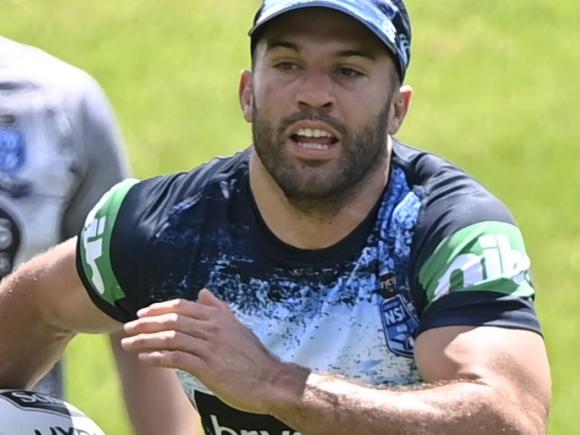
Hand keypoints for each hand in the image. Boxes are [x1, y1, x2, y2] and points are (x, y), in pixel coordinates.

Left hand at [121, 289, 307, 413]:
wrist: (271, 380)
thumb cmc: (253, 357)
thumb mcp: (237, 327)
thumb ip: (219, 309)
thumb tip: (203, 292)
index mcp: (218, 317)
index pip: (182, 306)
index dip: (160, 308)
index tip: (143, 313)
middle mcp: (212, 328)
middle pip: (172, 320)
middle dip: (146, 323)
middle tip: (128, 328)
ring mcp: (210, 346)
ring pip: (171, 337)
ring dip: (145, 340)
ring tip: (128, 344)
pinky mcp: (208, 366)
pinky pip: (177, 358)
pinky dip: (158, 357)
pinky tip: (144, 359)